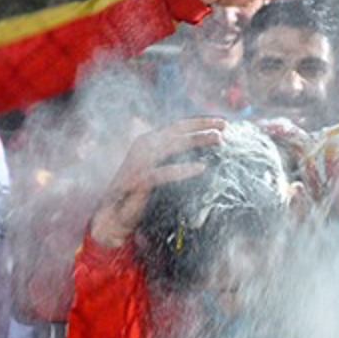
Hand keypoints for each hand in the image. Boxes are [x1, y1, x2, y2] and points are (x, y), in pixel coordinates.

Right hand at [89, 119, 225, 248]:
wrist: (113, 216)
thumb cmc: (138, 194)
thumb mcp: (158, 171)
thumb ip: (173, 159)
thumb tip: (203, 155)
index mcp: (149, 141)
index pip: (177, 126)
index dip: (199, 122)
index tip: (221, 121)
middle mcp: (143, 146)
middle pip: (177, 130)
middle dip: (202, 125)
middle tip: (225, 126)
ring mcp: (139, 162)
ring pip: (172, 145)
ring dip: (197, 139)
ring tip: (219, 138)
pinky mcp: (138, 180)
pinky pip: (164, 172)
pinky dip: (183, 169)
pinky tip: (201, 168)